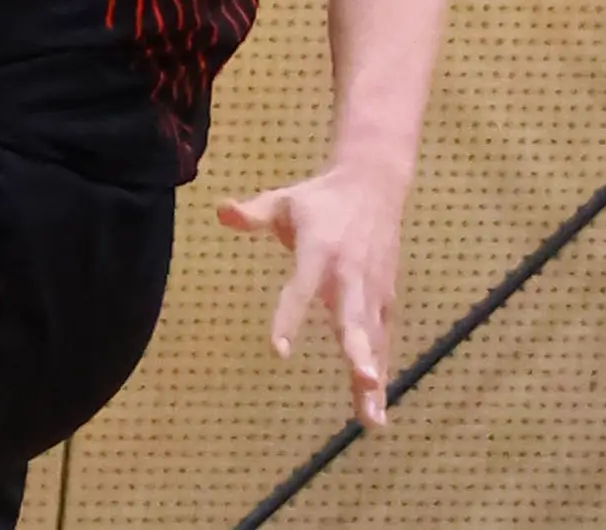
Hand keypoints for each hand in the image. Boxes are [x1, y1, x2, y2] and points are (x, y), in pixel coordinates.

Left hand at [219, 167, 406, 427]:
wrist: (375, 185)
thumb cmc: (320, 199)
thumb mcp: (285, 200)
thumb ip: (254, 214)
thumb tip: (220, 210)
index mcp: (321, 249)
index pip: (301, 288)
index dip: (290, 318)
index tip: (279, 351)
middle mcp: (350, 273)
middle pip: (353, 317)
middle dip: (359, 349)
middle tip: (363, 378)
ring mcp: (372, 289)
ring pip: (373, 339)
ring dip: (373, 377)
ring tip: (372, 419)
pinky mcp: (385, 300)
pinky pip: (383, 342)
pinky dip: (382, 374)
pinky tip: (375, 412)